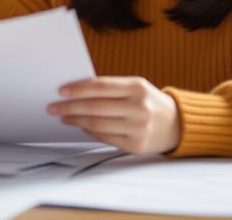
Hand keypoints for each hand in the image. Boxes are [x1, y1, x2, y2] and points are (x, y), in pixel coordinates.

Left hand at [47, 76, 180, 153]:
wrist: (178, 124)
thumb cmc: (150, 102)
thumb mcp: (136, 87)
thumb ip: (111, 88)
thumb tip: (76, 92)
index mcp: (138, 87)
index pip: (101, 86)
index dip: (78, 89)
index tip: (60, 91)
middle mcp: (139, 108)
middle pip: (95, 107)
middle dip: (70, 107)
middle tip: (52, 107)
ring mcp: (139, 128)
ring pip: (97, 124)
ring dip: (76, 120)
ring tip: (64, 116)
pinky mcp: (136, 146)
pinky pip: (106, 138)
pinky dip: (90, 132)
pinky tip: (82, 126)